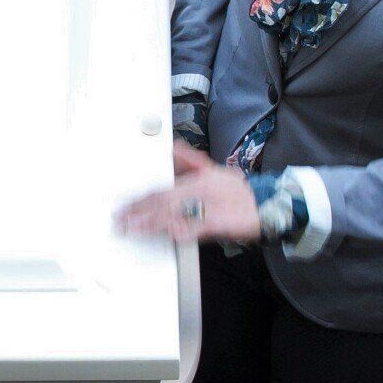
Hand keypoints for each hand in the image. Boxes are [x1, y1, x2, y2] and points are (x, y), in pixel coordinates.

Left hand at [115, 142, 260, 246]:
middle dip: (139, 211)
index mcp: (194, 181)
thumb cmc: (235, 191)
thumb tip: (174, 148)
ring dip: (153, 222)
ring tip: (134, 228)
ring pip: (175, 214)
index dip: (140, 199)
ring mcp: (207, 208)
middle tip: (121, 219)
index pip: (161, 190)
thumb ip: (190, 160)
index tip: (124, 206)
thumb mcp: (212, 170)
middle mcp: (198, 192)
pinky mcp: (218, 223)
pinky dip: (184, 230)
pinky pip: (198, 227)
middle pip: (162, 202)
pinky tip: (171, 233)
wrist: (262, 204)